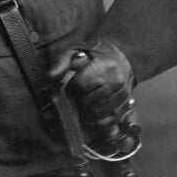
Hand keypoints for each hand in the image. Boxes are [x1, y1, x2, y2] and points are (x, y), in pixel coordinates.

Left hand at [48, 38, 139, 156]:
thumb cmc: (95, 54)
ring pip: (99, 117)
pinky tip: (91, 118)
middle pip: (89, 104)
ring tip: (80, 108)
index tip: (67, 87)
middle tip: (72, 100)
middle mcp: (117, 83)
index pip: (80, 86)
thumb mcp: (75, 52)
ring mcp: (123, 97)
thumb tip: (50, 78)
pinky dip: (98, 125)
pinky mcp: (127, 107)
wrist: (122, 56)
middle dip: (77, 105)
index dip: (69, 89)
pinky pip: (111, 124)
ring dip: (86, 117)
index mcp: (103, 67)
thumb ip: (61, 63)